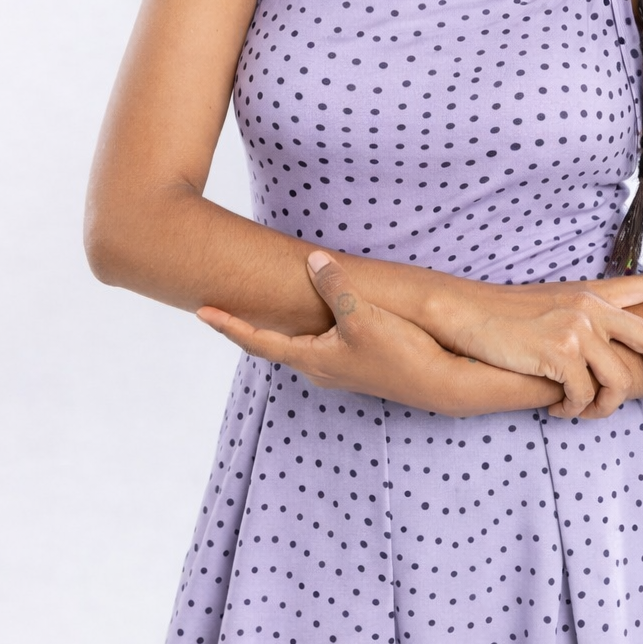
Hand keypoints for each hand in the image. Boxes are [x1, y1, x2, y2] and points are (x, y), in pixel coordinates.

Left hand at [195, 250, 473, 415]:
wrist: (441, 382)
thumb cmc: (399, 353)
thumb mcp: (362, 316)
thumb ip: (334, 286)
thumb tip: (312, 261)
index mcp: (311, 358)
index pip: (258, 341)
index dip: (228, 325)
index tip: (201, 311)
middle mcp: (319, 368)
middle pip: (274, 344)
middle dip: (250, 325)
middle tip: (226, 304)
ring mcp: (339, 369)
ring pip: (299, 343)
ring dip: (282, 326)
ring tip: (265, 307)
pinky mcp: (359, 364)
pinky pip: (322, 342)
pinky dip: (310, 326)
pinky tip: (320, 314)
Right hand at [453, 273, 642, 419]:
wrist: (463, 313)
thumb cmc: (501, 317)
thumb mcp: (548, 306)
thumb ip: (580, 320)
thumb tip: (603, 357)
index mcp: (590, 293)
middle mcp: (590, 306)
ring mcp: (576, 327)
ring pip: (618, 381)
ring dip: (602, 407)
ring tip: (580, 411)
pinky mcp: (559, 351)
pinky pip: (583, 395)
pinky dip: (573, 410)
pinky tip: (557, 409)